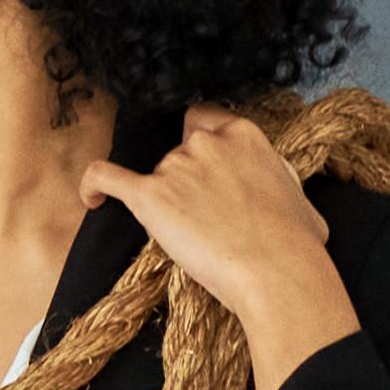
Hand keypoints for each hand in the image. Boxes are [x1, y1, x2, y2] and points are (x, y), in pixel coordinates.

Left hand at [81, 108, 365, 389]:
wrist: (276, 269)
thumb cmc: (294, 241)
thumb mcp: (297, 193)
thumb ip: (273, 175)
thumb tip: (270, 179)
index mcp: (244, 134)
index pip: (203, 119)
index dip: (198, 140)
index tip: (200, 163)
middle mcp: (206, 142)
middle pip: (179, 152)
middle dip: (187, 181)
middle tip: (206, 217)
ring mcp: (176, 166)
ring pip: (155, 177)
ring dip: (164, 201)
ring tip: (193, 236)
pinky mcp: (150, 195)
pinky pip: (104, 178)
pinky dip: (93, 186)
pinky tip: (91, 199)